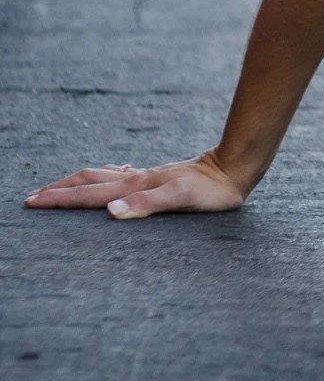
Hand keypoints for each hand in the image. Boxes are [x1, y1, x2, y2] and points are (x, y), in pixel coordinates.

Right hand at [24, 149, 247, 218]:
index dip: (59, 199)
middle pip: (88, 180)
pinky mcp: (158, 178)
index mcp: (135, 186)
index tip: (31, 202)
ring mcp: (146, 177)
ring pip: (102, 176)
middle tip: (31, 196)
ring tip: (57, 187)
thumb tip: (110, 211)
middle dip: (58, 190)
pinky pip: (121, 175)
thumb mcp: (182, 199)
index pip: (88, 194)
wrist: (235, 169)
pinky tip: (110, 176)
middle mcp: (136, 179)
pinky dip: (104, 177)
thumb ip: (147, 204)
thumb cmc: (212, 190)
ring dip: (76, 182)